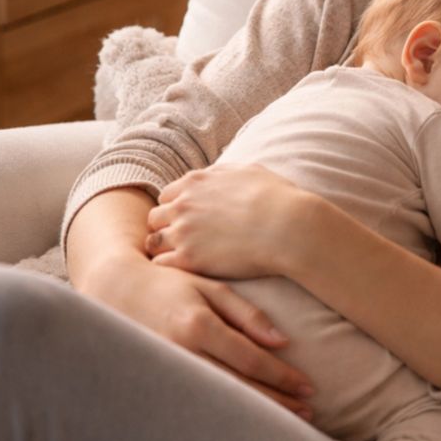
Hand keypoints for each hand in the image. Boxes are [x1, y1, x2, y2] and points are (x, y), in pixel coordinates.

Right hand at [81, 251, 314, 420]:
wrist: (117, 292)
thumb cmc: (172, 284)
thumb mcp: (211, 287)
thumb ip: (247, 314)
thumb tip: (283, 342)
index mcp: (198, 325)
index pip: (250, 360)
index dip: (282, 376)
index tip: (308, 386)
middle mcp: (183, 354)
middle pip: (238, 387)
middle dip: (275, 401)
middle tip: (308, 410)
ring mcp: (168, 372)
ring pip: (220, 402)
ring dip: (255, 412)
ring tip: (287, 419)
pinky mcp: (159, 385)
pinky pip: (199, 404)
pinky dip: (225, 414)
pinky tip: (246, 421)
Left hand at [145, 163, 301, 278]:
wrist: (287, 226)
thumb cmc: (275, 197)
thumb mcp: (248, 171)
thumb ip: (223, 173)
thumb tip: (214, 176)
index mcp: (196, 182)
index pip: (167, 196)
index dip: (176, 208)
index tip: (188, 220)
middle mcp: (183, 204)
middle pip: (155, 218)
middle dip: (165, 228)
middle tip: (183, 241)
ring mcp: (183, 232)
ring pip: (153, 242)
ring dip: (164, 249)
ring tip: (183, 258)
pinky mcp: (188, 259)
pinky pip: (161, 264)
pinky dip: (169, 267)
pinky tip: (187, 270)